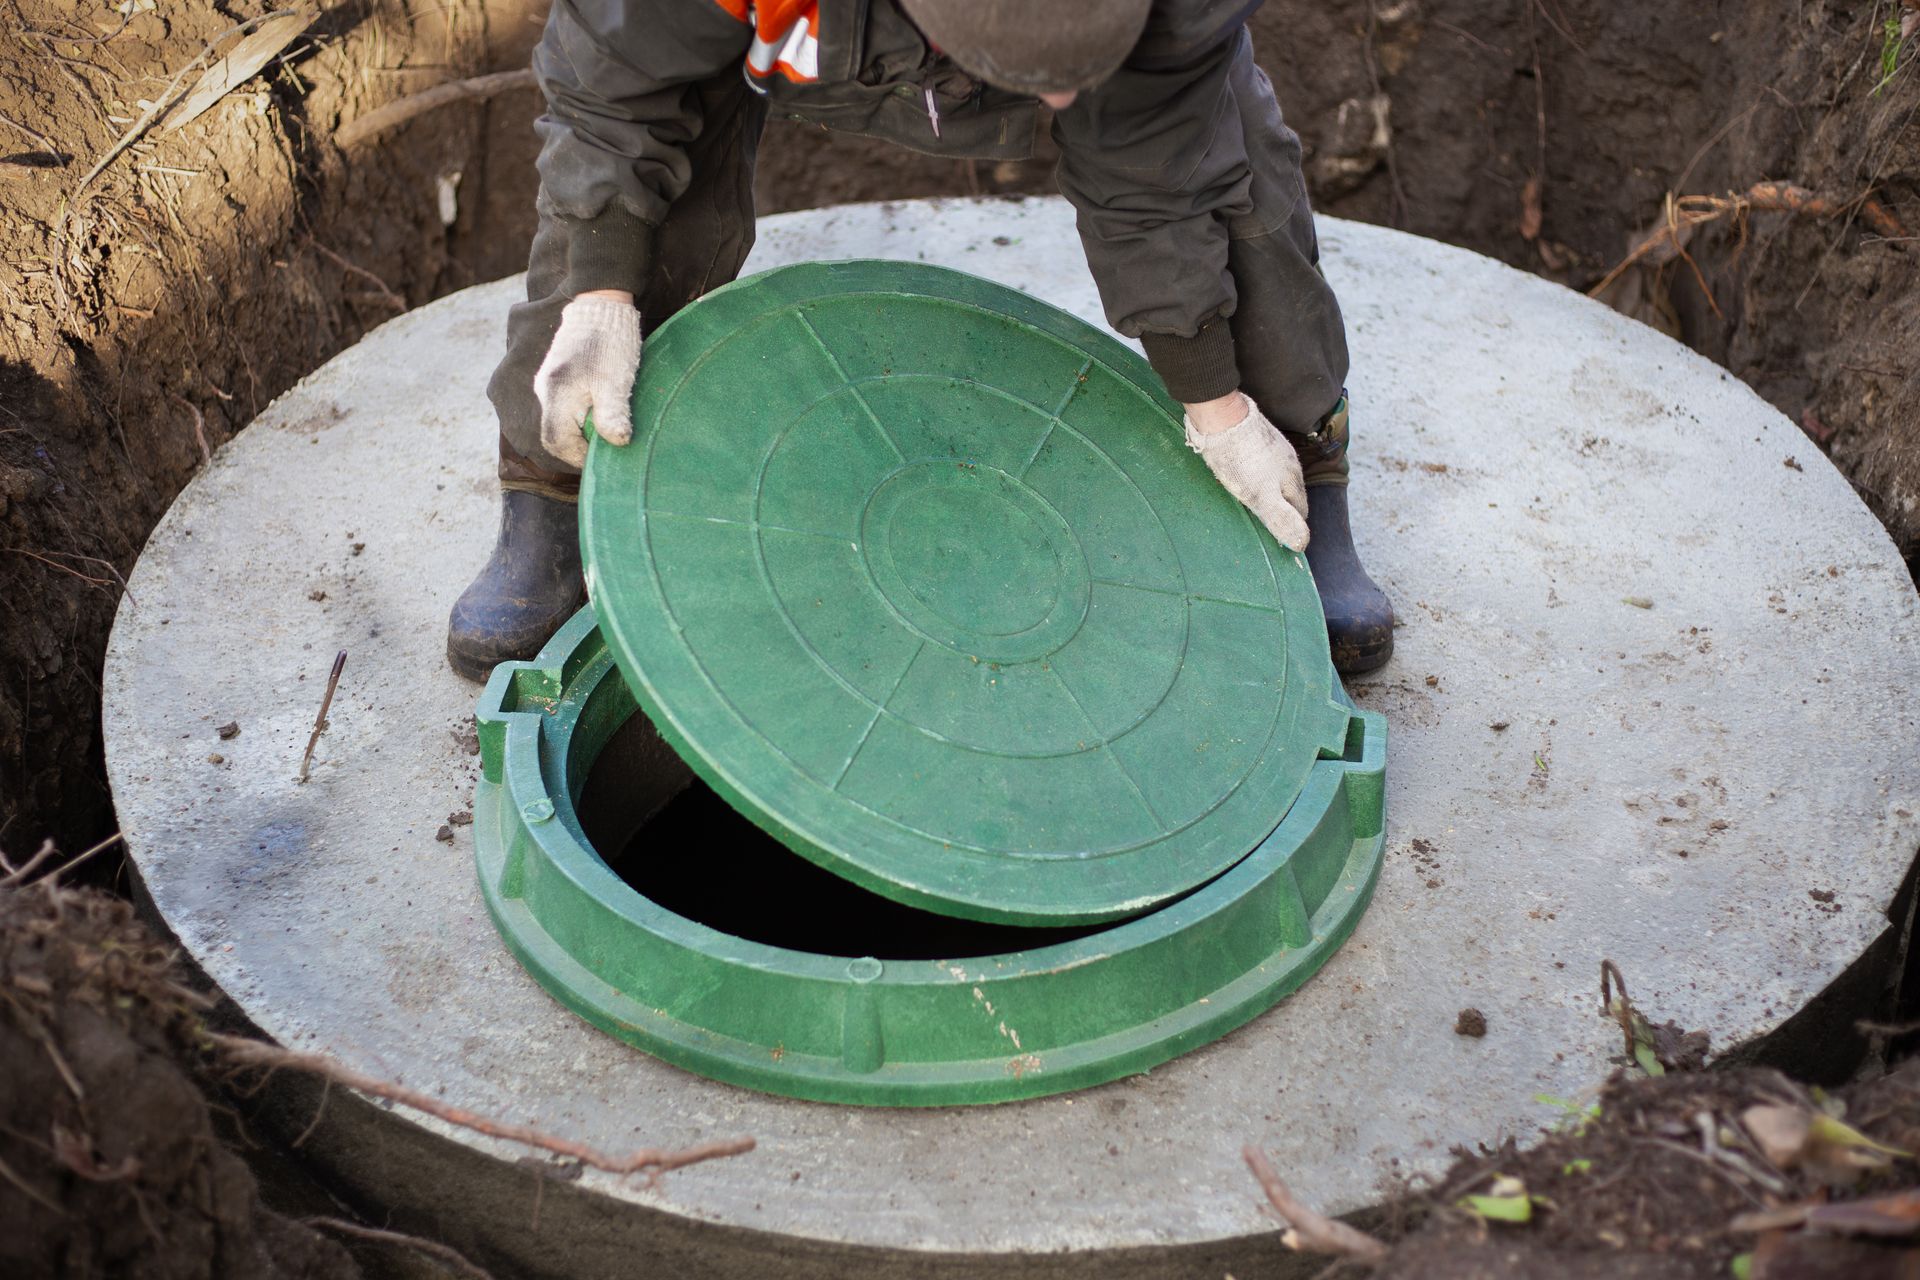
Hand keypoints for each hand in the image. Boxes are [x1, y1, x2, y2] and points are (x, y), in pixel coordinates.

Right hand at [533, 291, 641, 468]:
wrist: (601, 304)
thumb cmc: (611, 344)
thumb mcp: (615, 383)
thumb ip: (612, 416)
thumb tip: (617, 444)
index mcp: (556, 396)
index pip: (556, 442)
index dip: (579, 457)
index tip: (603, 457)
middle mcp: (544, 390)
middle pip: (554, 434)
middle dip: (579, 445)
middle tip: (606, 444)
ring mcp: (546, 382)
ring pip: (558, 420)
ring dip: (580, 430)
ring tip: (605, 426)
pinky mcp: (554, 375)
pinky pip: (561, 406)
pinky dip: (578, 416)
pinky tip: (599, 409)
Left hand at [1182, 394, 1310, 551]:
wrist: (1223, 419)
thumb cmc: (1239, 461)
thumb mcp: (1260, 496)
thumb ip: (1281, 519)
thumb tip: (1302, 544)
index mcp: (1292, 481)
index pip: (1300, 511)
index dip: (1291, 525)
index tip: (1279, 536)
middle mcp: (1290, 464)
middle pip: (1292, 494)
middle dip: (1285, 509)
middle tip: (1268, 522)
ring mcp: (1277, 449)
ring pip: (1280, 478)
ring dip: (1273, 491)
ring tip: (1257, 502)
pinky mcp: (1261, 438)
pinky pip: (1266, 462)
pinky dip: (1261, 474)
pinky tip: (1247, 476)